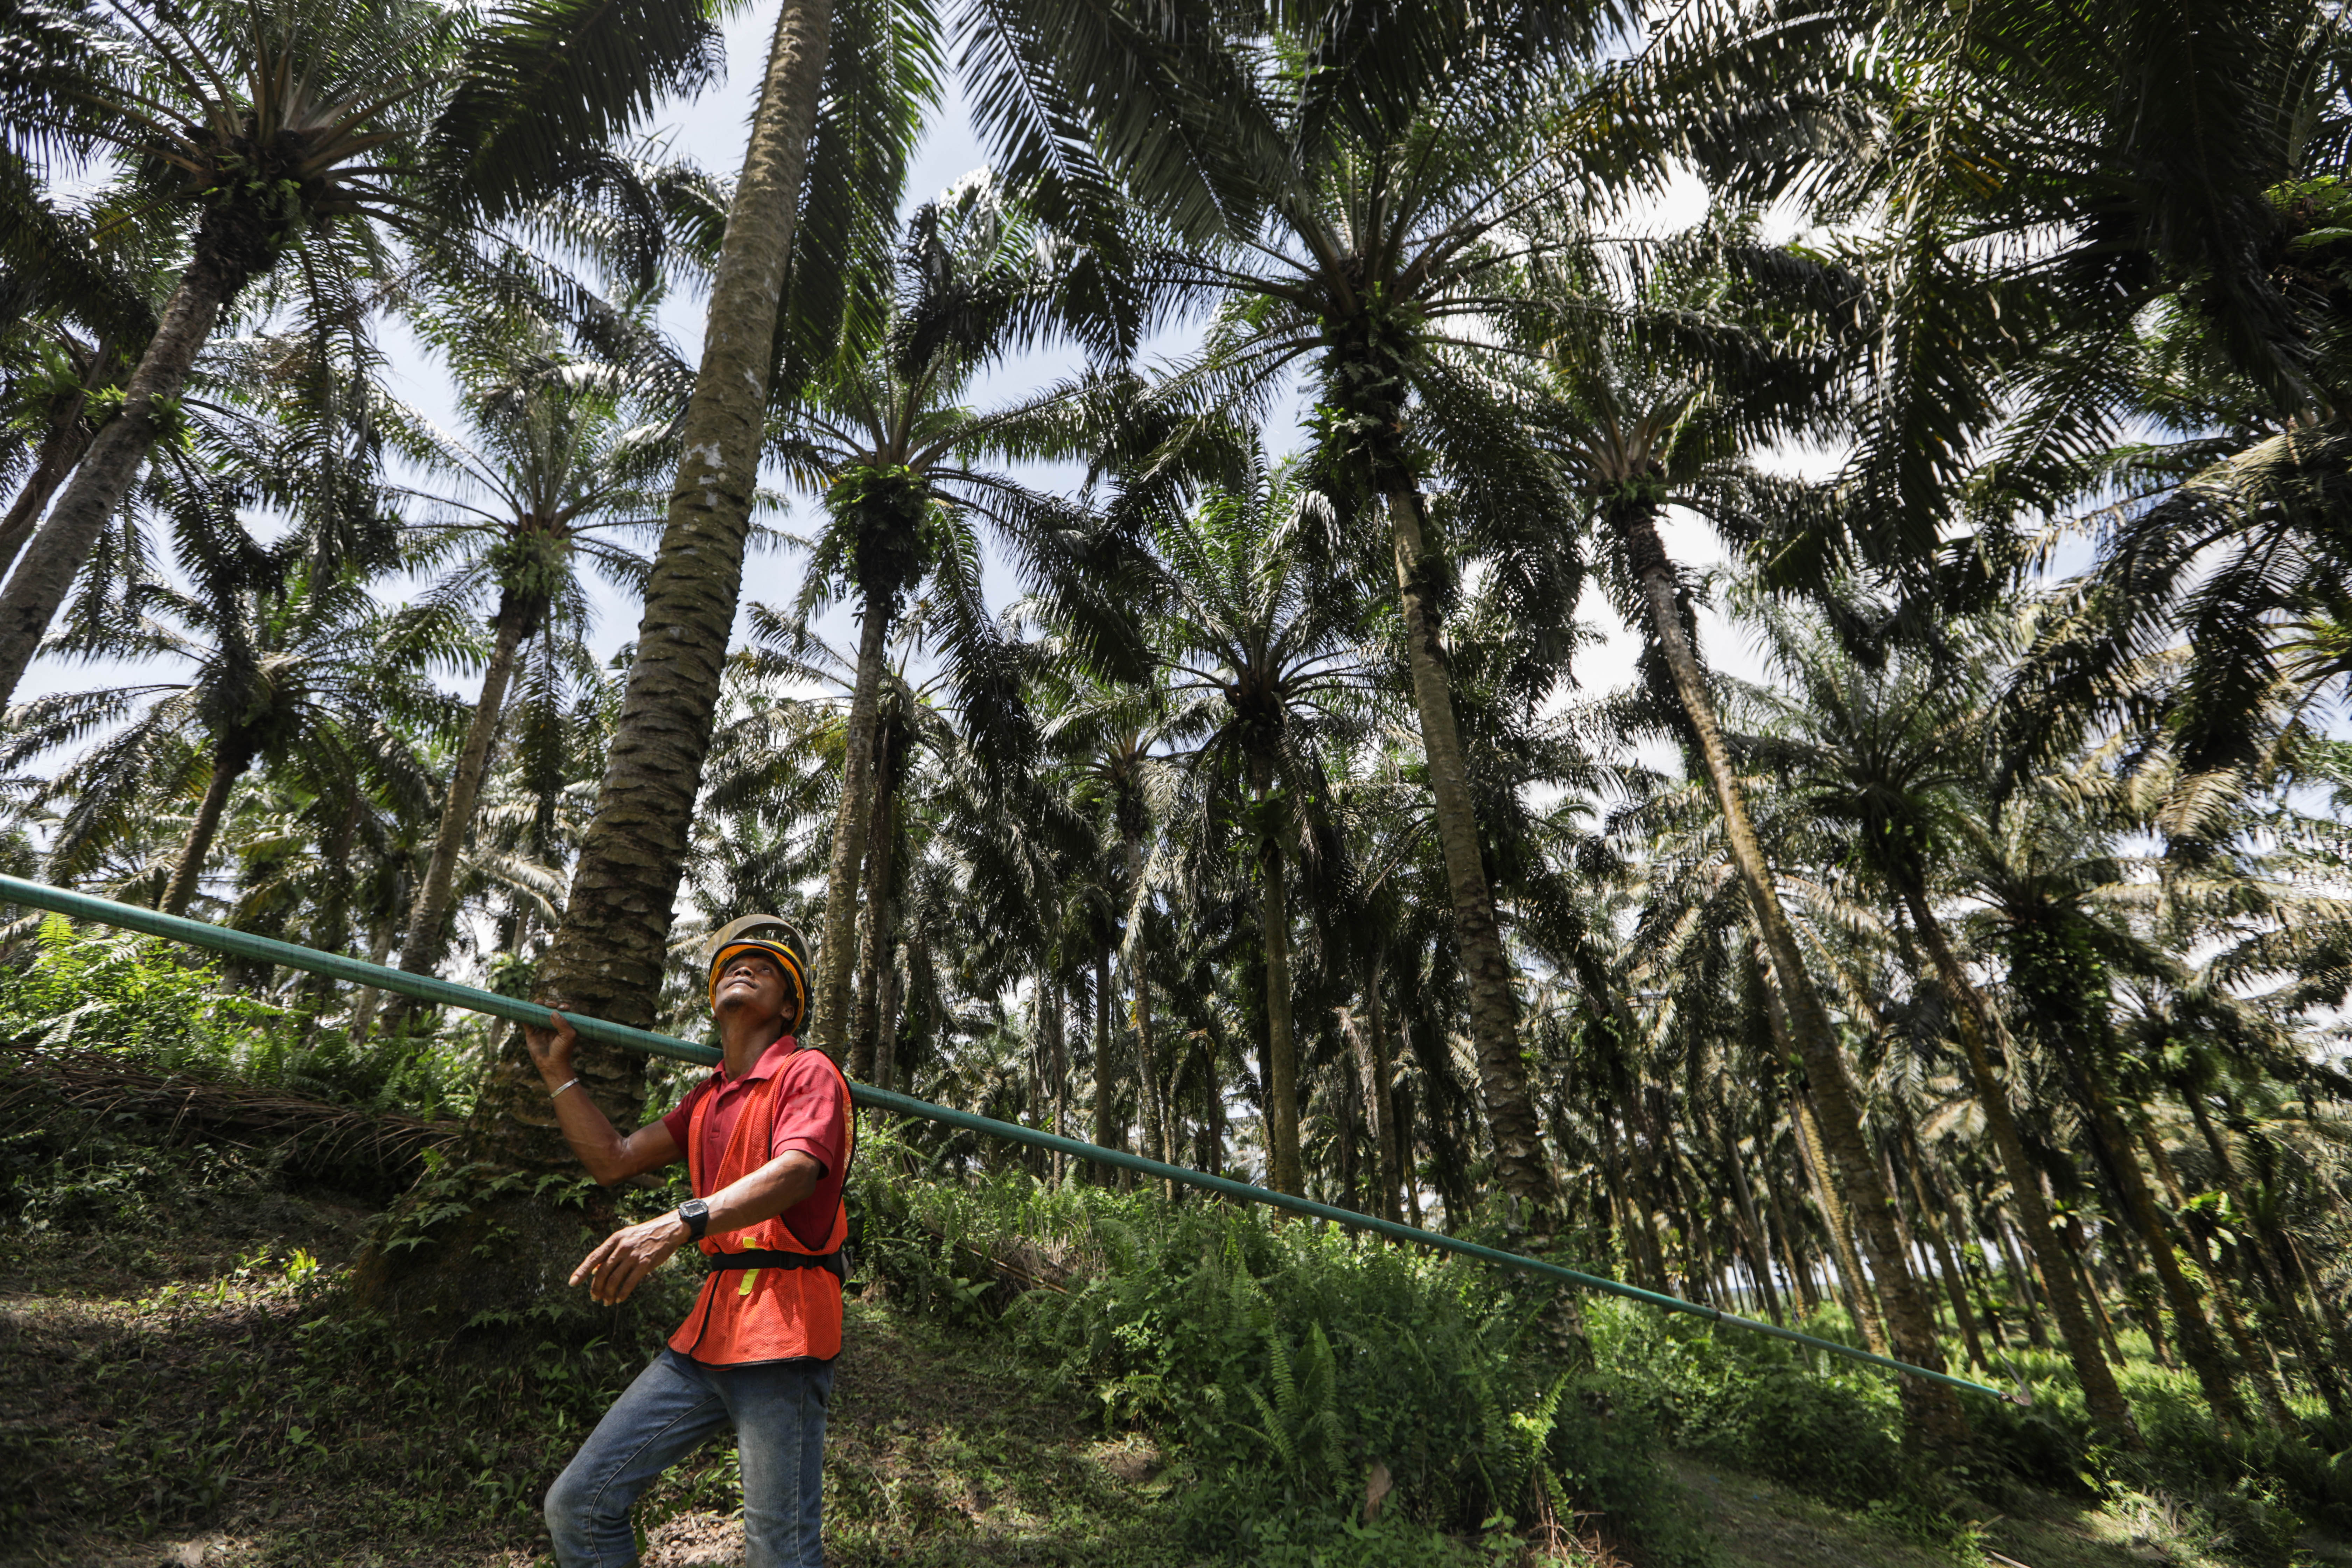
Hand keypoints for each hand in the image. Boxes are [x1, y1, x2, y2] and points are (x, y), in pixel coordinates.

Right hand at [523, 1010, 578, 1084]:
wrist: (552, 1065)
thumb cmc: (563, 1051)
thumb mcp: (568, 1036)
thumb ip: (562, 1023)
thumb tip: (553, 1012)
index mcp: (563, 1025)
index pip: (562, 1012)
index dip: (562, 1006)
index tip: (561, 1007)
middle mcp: (552, 1026)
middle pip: (549, 1010)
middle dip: (549, 1004)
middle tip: (549, 1004)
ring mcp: (541, 1030)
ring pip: (538, 1014)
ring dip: (537, 1006)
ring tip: (537, 1002)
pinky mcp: (531, 1035)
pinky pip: (527, 1023)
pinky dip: (525, 1017)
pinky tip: (526, 1011)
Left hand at [570, 1212, 689, 1304]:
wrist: (669, 1229)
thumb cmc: (645, 1234)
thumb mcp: (625, 1237)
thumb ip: (610, 1252)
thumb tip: (594, 1270)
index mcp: (615, 1239)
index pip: (594, 1257)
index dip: (581, 1271)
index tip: (572, 1283)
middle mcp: (622, 1247)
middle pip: (603, 1271)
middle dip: (596, 1287)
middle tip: (594, 1297)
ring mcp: (633, 1256)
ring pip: (614, 1279)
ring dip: (608, 1293)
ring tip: (606, 1301)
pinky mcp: (645, 1264)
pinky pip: (629, 1283)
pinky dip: (622, 1293)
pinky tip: (619, 1299)